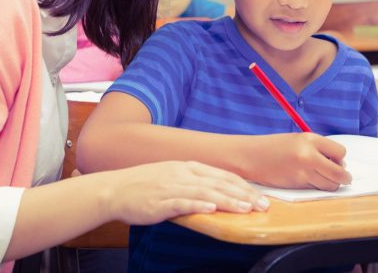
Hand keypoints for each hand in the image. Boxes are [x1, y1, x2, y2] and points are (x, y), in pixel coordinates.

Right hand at [101, 161, 270, 224]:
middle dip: (244, 194)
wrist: (114, 190)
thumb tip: (215, 192)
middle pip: (219, 183)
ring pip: (206, 193)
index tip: (260, 195)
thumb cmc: (142, 185)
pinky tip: (212, 210)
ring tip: (246, 209)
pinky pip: (182, 203)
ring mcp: (171, 186)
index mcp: (186, 166)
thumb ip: (193, 181)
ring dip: (228, 201)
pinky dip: (198, 205)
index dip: (243, 185)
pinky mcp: (160, 201)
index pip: (221, 174)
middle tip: (263, 205)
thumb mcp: (171, 175)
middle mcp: (182, 174)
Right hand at [244, 133, 350, 190]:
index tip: (335, 162)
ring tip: (321, 178)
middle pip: (339, 172)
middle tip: (343, 178)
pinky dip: (316, 187)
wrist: (249, 156)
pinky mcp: (296, 185)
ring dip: (330, 184)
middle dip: (343, 177)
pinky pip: (316, 189)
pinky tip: (307, 180)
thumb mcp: (298, 140)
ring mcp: (302, 171)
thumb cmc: (273, 147)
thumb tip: (340, 165)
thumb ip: (318, 149)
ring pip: (330, 184)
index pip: (340, 152)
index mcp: (310, 139)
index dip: (339, 159)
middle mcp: (308, 154)